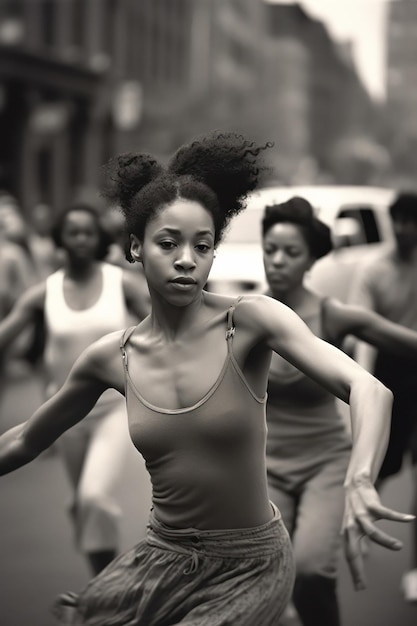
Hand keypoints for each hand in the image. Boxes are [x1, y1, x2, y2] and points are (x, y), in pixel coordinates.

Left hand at [343, 473, 414, 590]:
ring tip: (400, 547)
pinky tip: (410, 519)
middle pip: (352, 552)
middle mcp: (351, 527)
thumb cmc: (357, 510)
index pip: (350, 557)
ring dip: (386, 541)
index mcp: (348, 534)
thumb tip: (363, 556)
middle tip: (363, 586)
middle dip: (357, 569)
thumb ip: (357, 541)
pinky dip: (398, 517)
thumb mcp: (354, 527)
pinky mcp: (370, 505)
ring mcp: (361, 516)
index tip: (360, 588)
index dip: (354, 572)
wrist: (355, 485)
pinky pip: (386, 513)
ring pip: (372, 533)